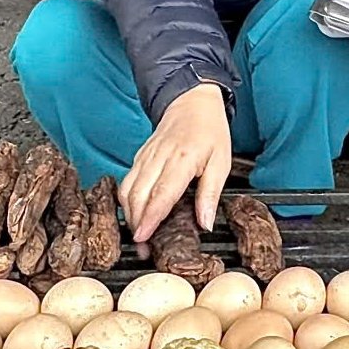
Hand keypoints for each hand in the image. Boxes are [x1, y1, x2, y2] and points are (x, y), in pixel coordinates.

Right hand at [120, 83, 231, 243]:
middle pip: (138, 195)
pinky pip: (127, 182)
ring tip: (137, 236)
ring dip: (129, 215)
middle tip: (141, 248)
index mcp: (181, 159)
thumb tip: (204, 223)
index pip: (161, 193)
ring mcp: (145, 157)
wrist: (192, 101)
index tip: (143, 237)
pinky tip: (134, 215)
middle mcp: (158, 158)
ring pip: (127, 190)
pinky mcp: (139, 157)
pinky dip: (126, 201)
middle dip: (136, 224)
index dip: (150, 218)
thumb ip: (210, 194)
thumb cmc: (209, 131)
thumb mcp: (222, 162)